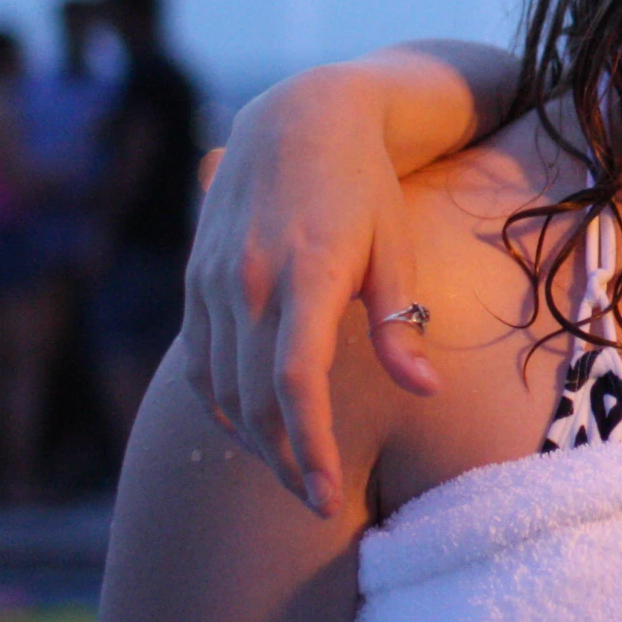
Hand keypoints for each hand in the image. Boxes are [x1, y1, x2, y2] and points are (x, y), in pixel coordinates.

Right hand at [181, 67, 438, 516]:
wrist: (298, 118)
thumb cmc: (365, 186)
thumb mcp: (396, 248)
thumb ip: (401, 324)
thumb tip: (425, 391)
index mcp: (306, 275)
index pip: (296, 382)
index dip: (311, 447)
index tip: (329, 495)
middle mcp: (247, 282)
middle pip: (257, 399)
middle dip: (287, 461)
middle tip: (321, 503)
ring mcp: (212, 281)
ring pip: (222, 388)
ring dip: (255, 440)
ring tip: (296, 474)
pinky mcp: (195, 279)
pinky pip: (201, 361)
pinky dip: (224, 403)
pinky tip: (253, 427)